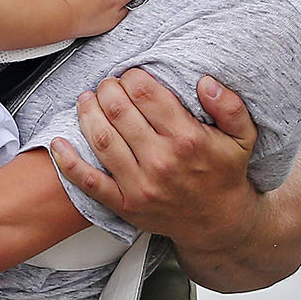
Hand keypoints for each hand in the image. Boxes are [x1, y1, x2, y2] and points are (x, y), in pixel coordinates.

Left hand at [50, 69, 259, 248]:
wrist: (218, 224)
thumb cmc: (225, 175)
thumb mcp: (242, 138)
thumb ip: (230, 106)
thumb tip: (205, 81)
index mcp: (188, 139)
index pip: (146, 93)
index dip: (132, 76)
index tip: (132, 75)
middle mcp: (161, 161)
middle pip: (119, 111)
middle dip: (107, 89)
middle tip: (107, 85)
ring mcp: (140, 185)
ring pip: (101, 139)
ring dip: (87, 113)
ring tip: (86, 100)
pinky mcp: (124, 204)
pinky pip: (89, 182)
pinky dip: (68, 162)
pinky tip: (58, 143)